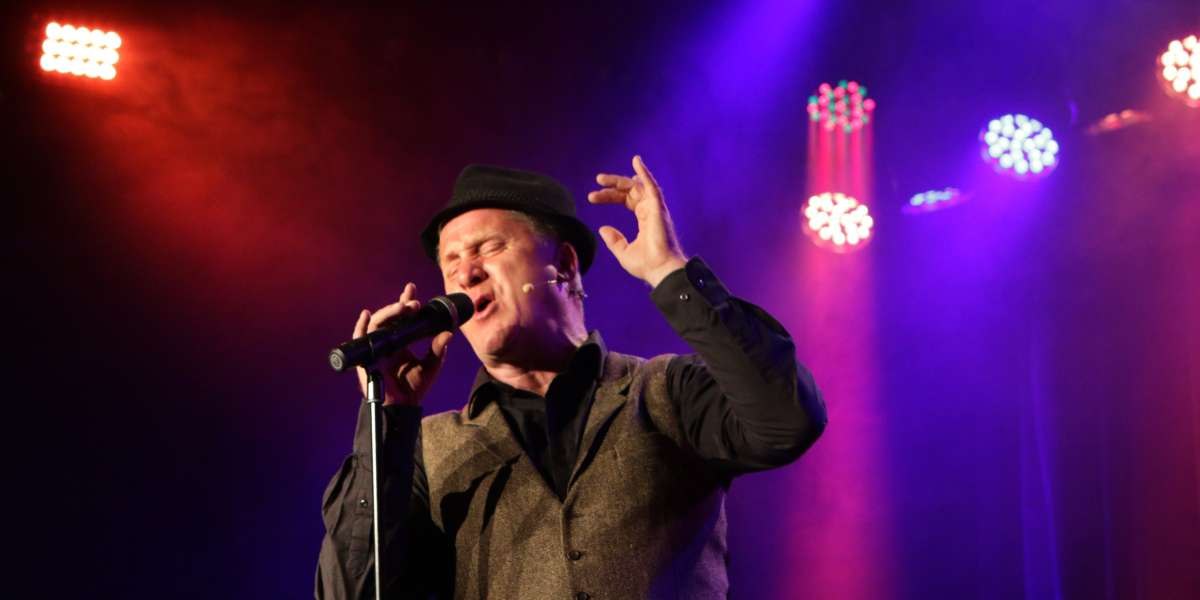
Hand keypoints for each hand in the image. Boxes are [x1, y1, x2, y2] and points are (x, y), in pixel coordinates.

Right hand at [353, 282, 453, 405]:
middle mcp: (387, 341)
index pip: (402, 317)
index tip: (412, 289)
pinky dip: (360, 326)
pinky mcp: (366, 358)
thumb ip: (438, 348)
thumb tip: (448, 332)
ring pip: (376, 323)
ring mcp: (376, 348)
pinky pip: (360, 339)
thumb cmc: (415, 387)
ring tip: (402, 307)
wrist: (403, 405)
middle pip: (389, 317)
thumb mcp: (431, 364)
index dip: (405, 302)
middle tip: (414, 302)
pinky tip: (366, 315)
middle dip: (400, 306)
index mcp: (401, 341)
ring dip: (388, 313)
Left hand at [587, 155, 687, 286]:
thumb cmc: (647, 264)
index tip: (592, 198)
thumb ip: (614, 240)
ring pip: (638, 186)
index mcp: (644, 219)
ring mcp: (655, 208)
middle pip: (630, 190)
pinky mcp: (658, 208)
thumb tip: (602, 228)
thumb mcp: (624, 252)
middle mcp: (650, 211)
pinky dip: (645, 173)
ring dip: (620, 179)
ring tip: (601, 179)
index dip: (610, 196)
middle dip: (612, 186)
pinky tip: (636, 161)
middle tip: (597, 182)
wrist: (660, 270)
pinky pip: (651, 186)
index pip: (626, 200)